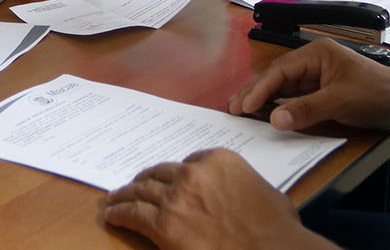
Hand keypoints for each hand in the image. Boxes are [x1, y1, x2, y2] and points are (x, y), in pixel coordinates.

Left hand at [101, 150, 331, 249]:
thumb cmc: (277, 228)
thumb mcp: (265, 192)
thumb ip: (242, 185)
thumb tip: (238, 196)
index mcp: (219, 160)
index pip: (190, 161)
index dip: (178, 173)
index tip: (170, 179)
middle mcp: (193, 173)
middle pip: (161, 173)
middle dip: (146, 180)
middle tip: (135, 185)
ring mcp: (176, 197)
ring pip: (142, 190)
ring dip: (126, 194)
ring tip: (115, 198)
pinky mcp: (164, 224)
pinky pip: (133, 214)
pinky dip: (119, 213)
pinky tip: (112, 215)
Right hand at [228, 38, 389, 131]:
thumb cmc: (376, 94)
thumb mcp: (341, 101)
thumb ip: (307, 109)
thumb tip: (274, 118)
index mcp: (316, 53)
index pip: (281, 71)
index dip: (260, 89)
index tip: (243, 106)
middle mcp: (313, 62)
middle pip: (278, 77)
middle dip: (255, 92)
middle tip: (232, 108)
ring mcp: (317, 77)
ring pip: (284, 88)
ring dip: (264, 99)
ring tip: (241, 111)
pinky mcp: (322, 92)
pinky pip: (295, 98)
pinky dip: (279, 106)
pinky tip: (267, 114)